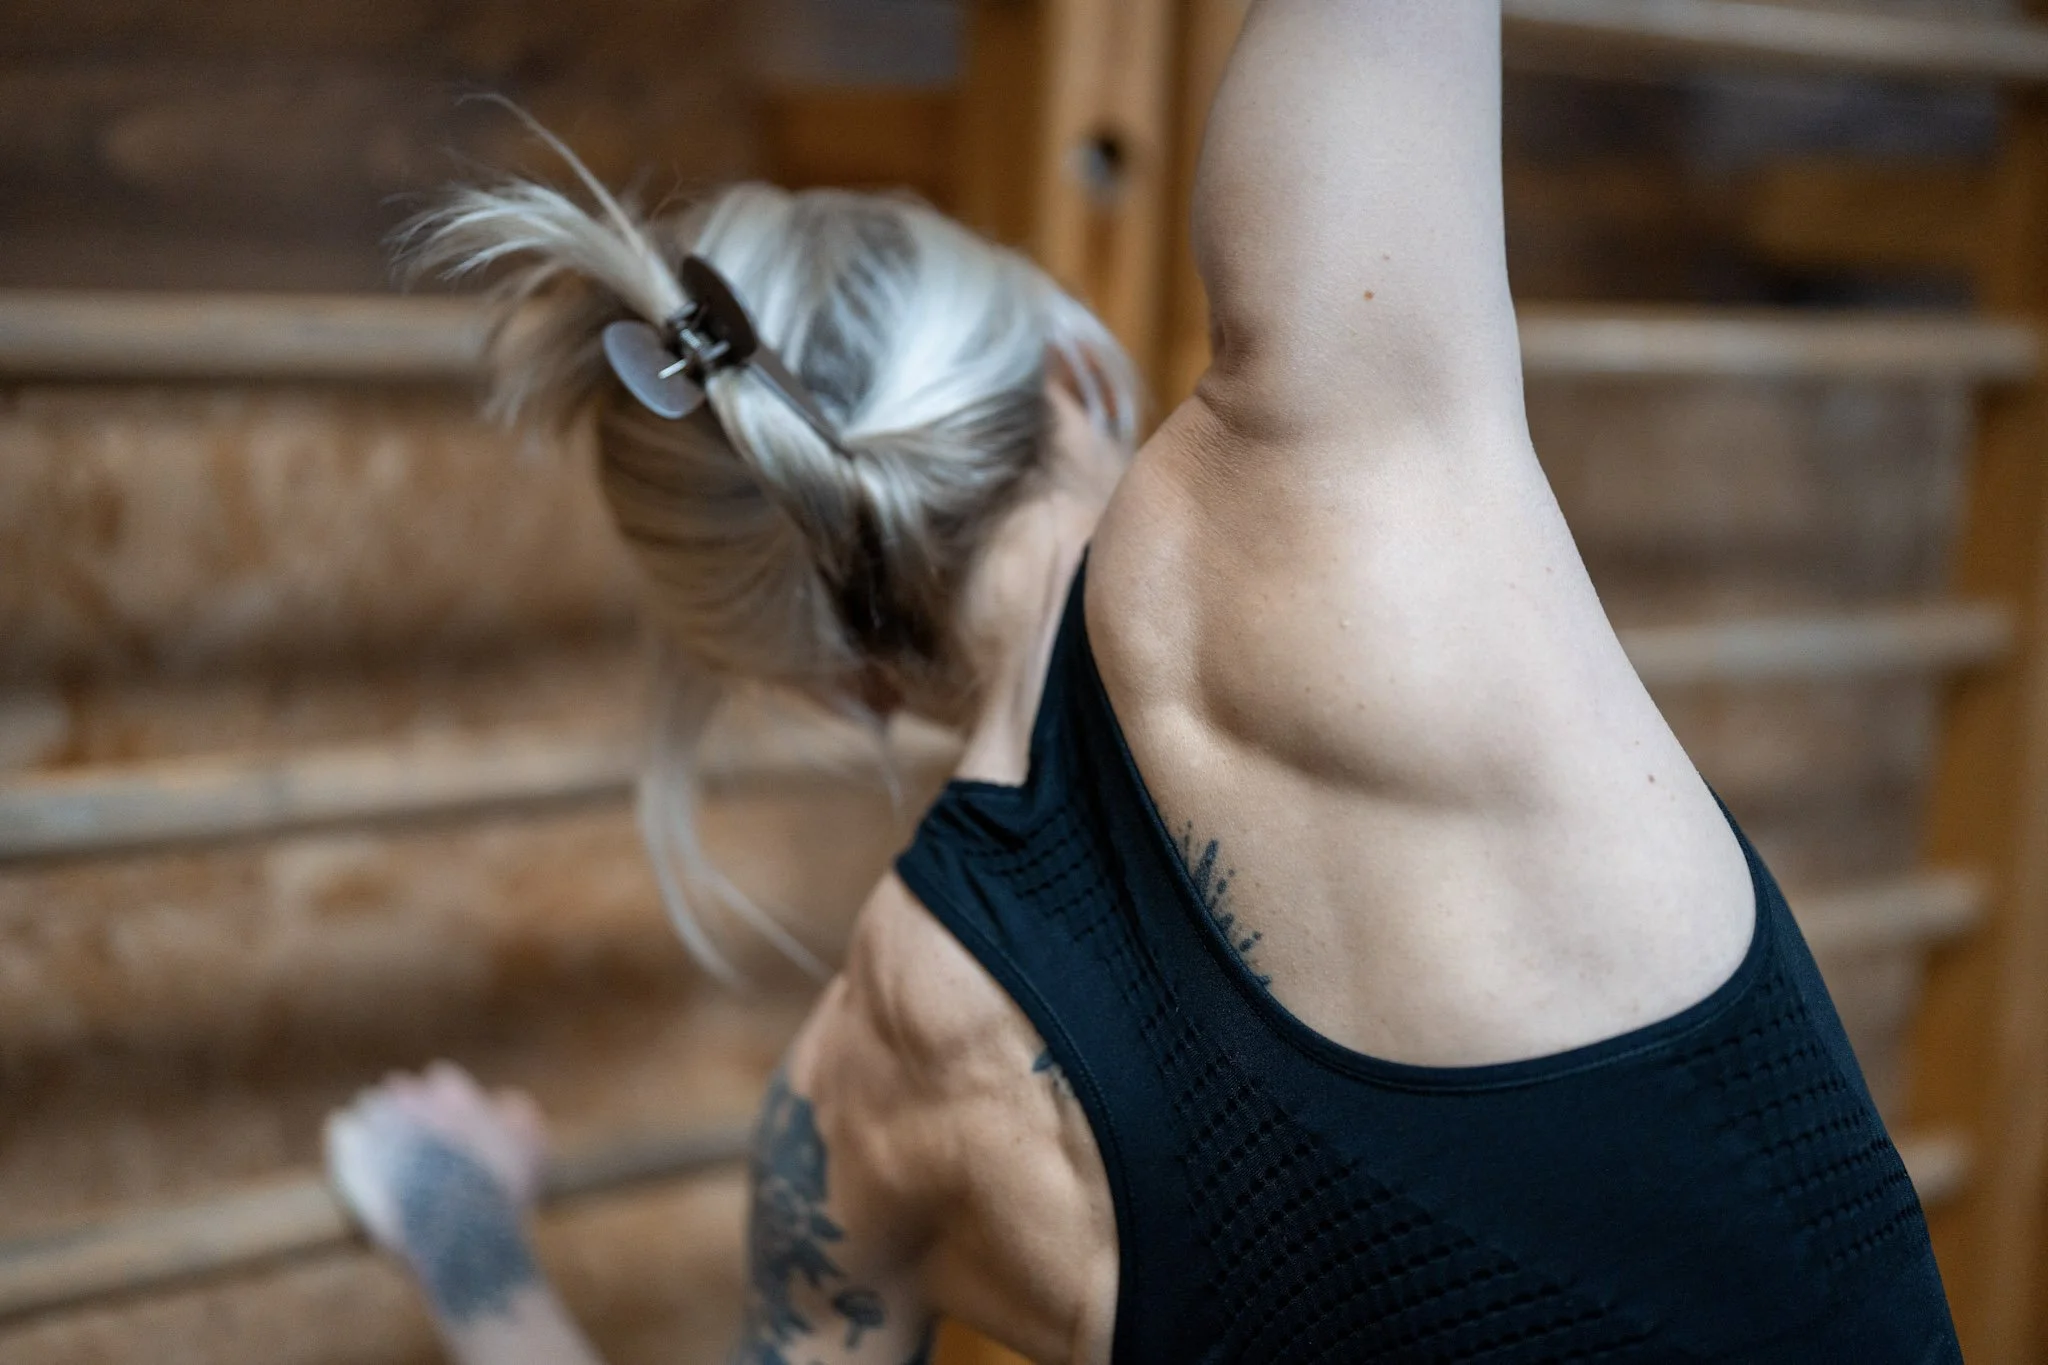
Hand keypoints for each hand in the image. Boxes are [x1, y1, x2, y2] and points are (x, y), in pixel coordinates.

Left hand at [326, 1062, 547, 1262]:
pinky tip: (354, 1150)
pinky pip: (344, 1128)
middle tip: (410, 1137)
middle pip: (403, 1091)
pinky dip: (349, 1139)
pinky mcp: (354, 1150)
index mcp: (456, 1099)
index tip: (444, 1123)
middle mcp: (418, 1103)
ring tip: (381, 1146)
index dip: (443, 1103)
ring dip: (377, 1122)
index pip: (443, 1081)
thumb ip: (520, 1120)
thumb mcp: (530, 1156)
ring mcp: (383, 1125)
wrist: (460, 1239)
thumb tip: (505, 1101)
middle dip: (405, 1109)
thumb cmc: (500, 1200)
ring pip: (372, 1105)